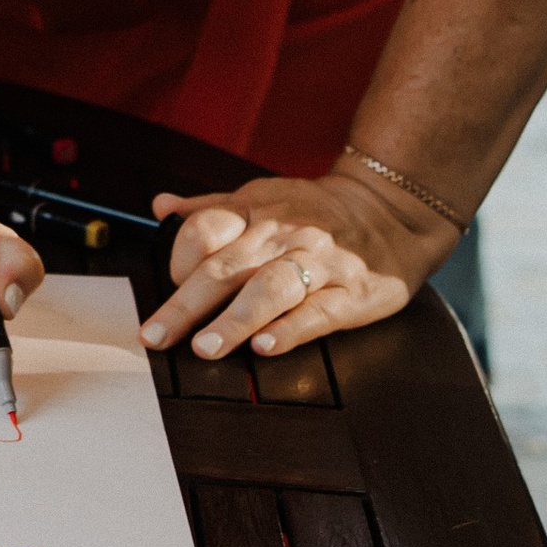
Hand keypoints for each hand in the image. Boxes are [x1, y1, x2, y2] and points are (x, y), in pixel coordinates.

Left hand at [140, 173, 458, 359]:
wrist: (390, 211)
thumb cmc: (314, 212)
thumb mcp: (261, 198)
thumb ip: (209, 207)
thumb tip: (160, 207)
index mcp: (254, 211)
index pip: (204, 229)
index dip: (178, 257)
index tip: (166, 284)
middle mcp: (281, 236)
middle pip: (226, 268)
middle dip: (186, 305)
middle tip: (156, 336)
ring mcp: (318, 264)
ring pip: (269, 290)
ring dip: (234, 320)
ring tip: (206, 348)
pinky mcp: (352, 294)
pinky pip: (318, 313)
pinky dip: (291, 329)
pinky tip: (266, 347)